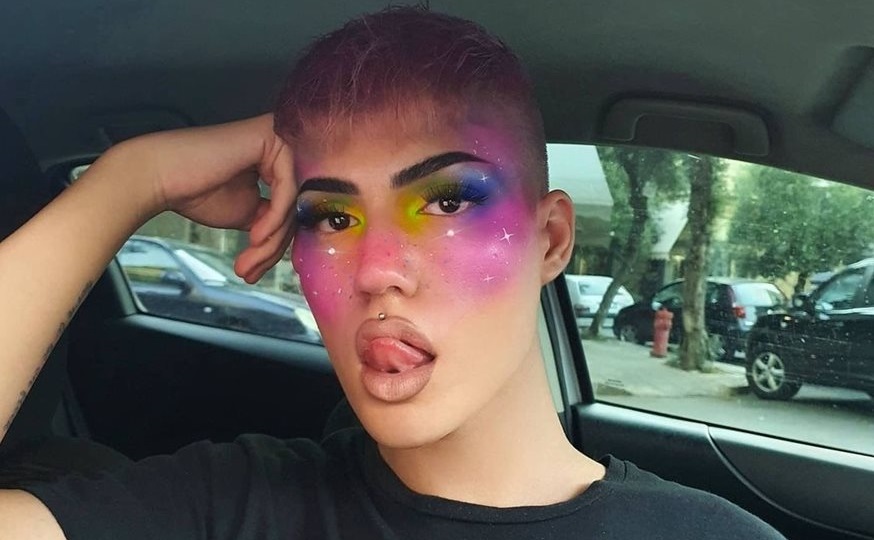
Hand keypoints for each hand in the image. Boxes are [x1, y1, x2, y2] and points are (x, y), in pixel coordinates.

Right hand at [115, 114, 295, 282]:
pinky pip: (288, 190)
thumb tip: (297, 243)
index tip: (257, 270)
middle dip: (274, 246)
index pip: (292, 207)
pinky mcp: (272, 138)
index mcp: (277, 160)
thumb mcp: (249, 214)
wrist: (160, 178)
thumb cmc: (197, 192)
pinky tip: (255, 236)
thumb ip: (275, 222)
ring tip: (249, 259)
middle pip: (295, 205)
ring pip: (293, 202)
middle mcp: (282, 145)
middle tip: (250, 271)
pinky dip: (274, 219)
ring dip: (272, 239)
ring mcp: (279, 138)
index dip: (278, 243)